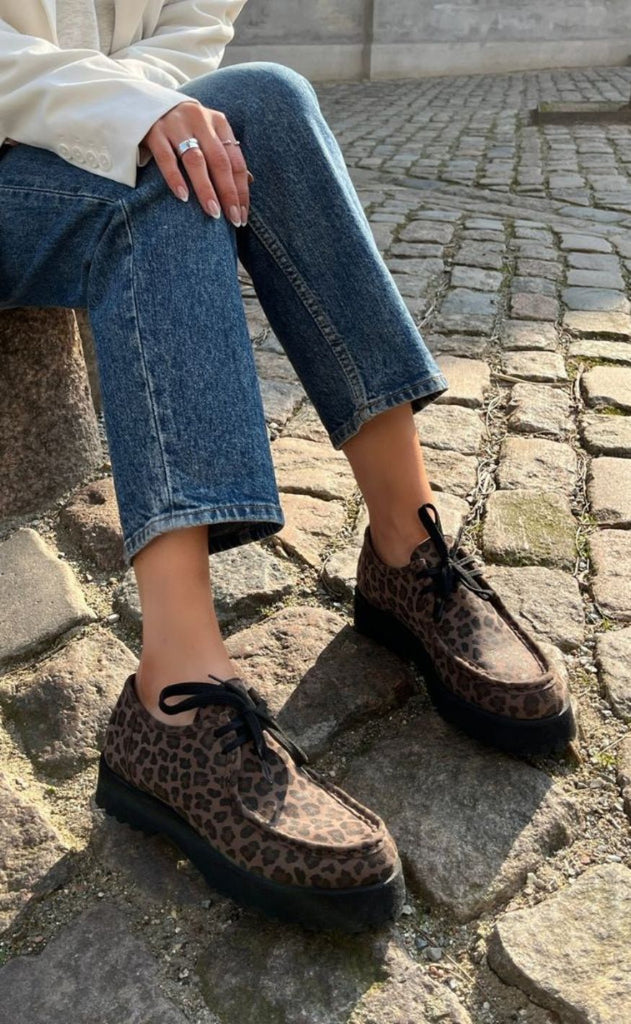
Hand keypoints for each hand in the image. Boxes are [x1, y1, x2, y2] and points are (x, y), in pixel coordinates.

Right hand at [140, 99, 249, 225]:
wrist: (147, 102)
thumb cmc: (186, 128)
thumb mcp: (209, 135)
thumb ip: (225, 155)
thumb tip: (249, 182)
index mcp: (219, 123)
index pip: (235, 161)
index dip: (241, 190)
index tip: (243, 215)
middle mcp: (200, 121)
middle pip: (219, 161)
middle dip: (229, 193)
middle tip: (233, 219)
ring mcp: (176, 125)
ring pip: (196, 160)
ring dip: (206, 189)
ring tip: (213, 212)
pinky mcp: (154, 131)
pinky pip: (166, 158)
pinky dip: (175, 178)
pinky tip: (183, 196)